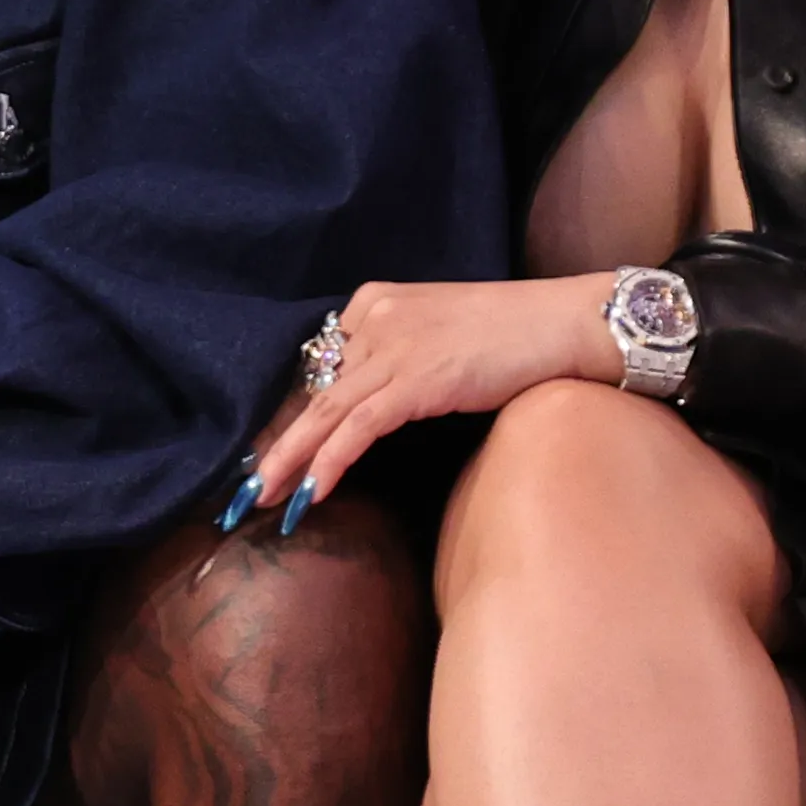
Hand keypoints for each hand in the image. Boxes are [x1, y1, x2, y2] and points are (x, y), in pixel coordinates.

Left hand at [246, 276, 622, 522]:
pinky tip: (309, 494)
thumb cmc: (515, 335)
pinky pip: (358, 427)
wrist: (567, 323)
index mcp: (374, 304)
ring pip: (322, 413)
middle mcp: (374, 318)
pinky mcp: (417, 378)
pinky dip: (328, 462)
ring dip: (286, 463)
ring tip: (258, 501)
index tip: (261, 456)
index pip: (317, 369)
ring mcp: (394, 347)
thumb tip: (362, 408)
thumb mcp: (440, 337)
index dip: (285, 417)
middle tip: (239, 490)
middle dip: (271, 445)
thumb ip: (396, 359)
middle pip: (308, 391)